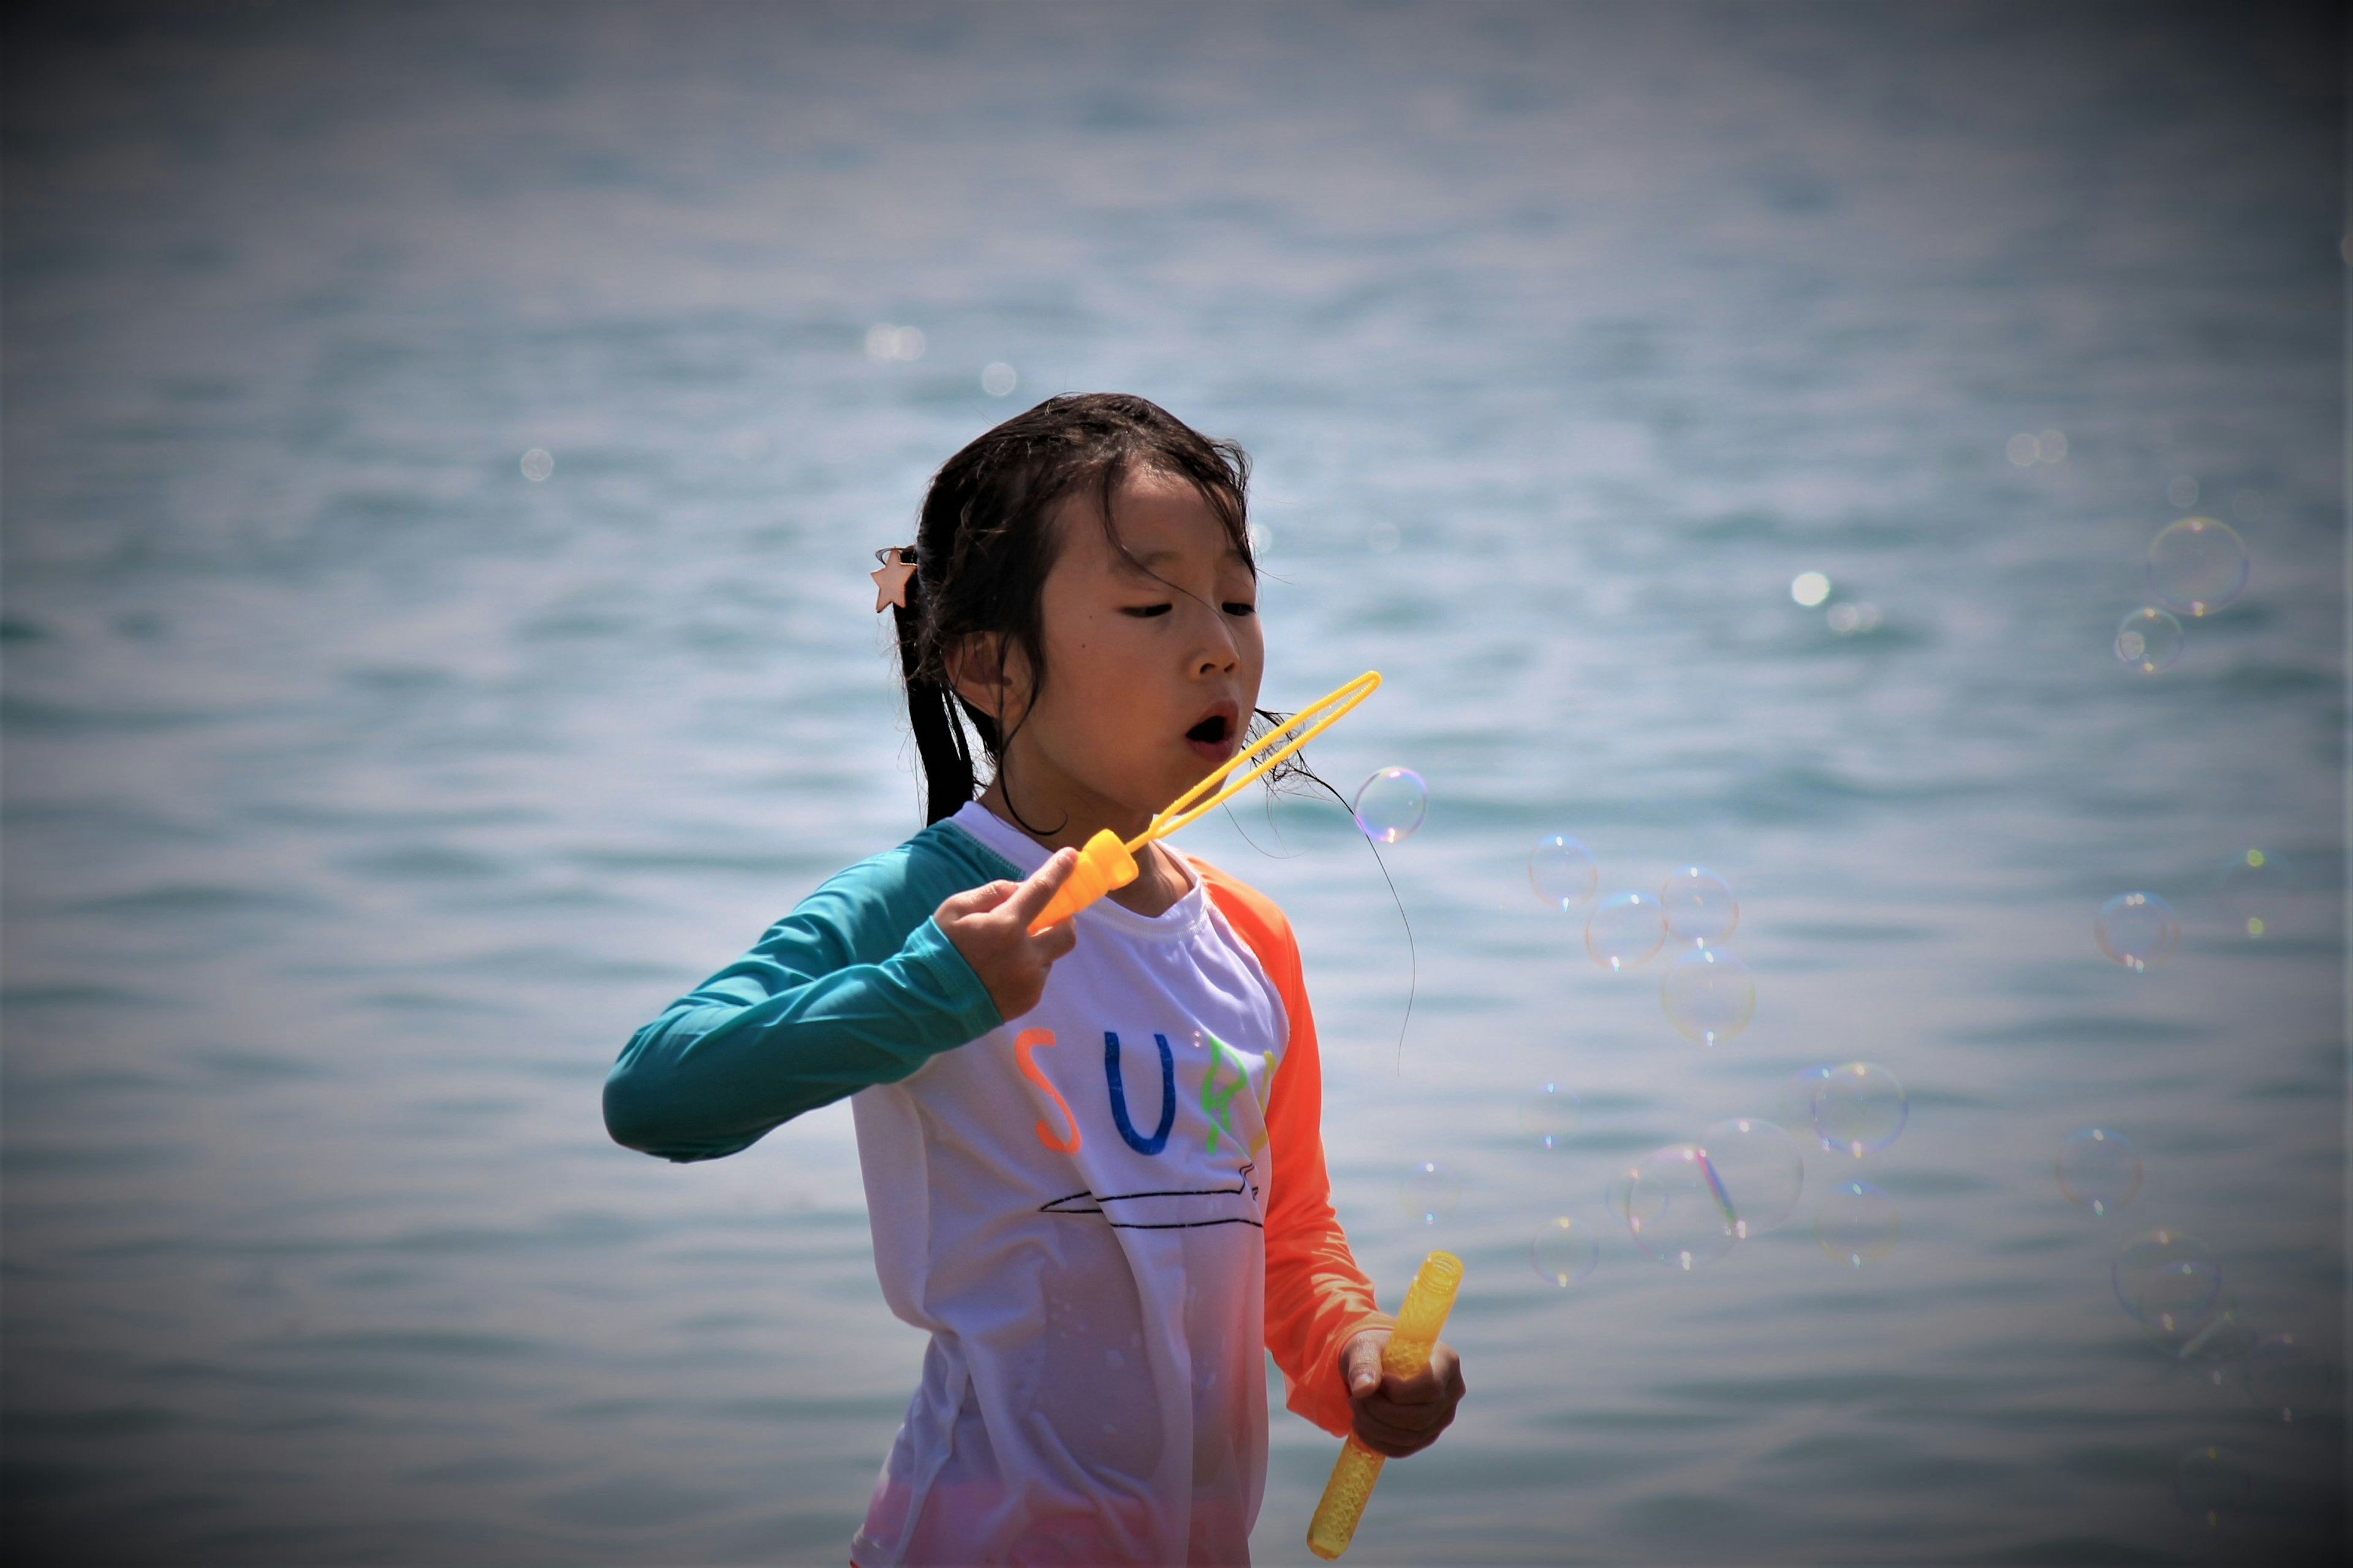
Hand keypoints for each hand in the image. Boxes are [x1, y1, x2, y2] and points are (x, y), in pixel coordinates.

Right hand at [936, 848, 1079, 1021]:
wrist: (926, 1004)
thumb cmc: (936, 950)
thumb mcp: (954, 910)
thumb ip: (991, 894)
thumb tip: (1020, 889)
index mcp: (1005, 926)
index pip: (1042, 890)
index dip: (1058, 870)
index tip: (1071, 856)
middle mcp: (1025, 954)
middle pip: (1067, 932)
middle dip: (1062, 920)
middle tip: (1045, 918)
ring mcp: (1030, 981)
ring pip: (1050, 957)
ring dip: (1038, 948)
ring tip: (1005, 954)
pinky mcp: (1028, 1001)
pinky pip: (1037, 978)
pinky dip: (1026, 970)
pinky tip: (1000, 974)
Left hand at [1339, 1328, 1464, 1458]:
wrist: (1375, 1366)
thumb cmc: (1374, 1350)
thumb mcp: (1365, 1348)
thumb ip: (1364, 1364)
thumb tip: (1362, 1389)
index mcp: (1446, 1361)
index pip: (1430, 1387)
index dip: (1400, 1391)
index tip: (1377, 1382)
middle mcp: (1452, 1391)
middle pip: (1421, 1417)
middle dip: (1381, 1412)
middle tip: (1356, 1399)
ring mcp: (1442, 1416)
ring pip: (1412, 1436)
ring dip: (1375, 1427)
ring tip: (1356, 1409)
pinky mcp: (1428, 1435)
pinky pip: (1404, 1449)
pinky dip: (1378, 1442)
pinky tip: (1361, 1427)